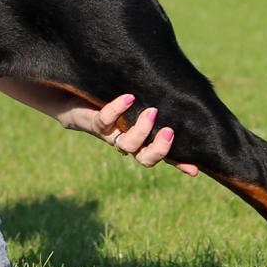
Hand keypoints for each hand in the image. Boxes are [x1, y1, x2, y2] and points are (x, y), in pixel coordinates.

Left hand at [57, 93, 198, 175]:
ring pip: (127, 145)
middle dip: (159, 149)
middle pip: (145, 159)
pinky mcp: (94, 123)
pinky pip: (105, 120)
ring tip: (151, 110)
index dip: (178, 163)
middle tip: (169, 131)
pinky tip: (129, 97)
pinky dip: (118, 109)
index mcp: (140, 140)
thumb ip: (155, 109)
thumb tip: (186, 106)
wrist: (71, 99)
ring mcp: (111, 135)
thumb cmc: (110, 102)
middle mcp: (127, 142)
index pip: (163, 156)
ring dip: (141, 130)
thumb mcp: (135, 106)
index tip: (194, 169)